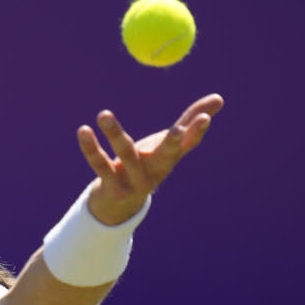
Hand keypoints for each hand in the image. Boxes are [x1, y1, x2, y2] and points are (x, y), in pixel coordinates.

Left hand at [78, 93, 223, 224]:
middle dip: (172, 143)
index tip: (205, 118)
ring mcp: (134, 182)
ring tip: (103, 114)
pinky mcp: (112, 188)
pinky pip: (100, 165)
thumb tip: (220, 98)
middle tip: (177, 129)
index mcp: (170, 158)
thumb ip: (190, 121)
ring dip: (115, 134)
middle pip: (166, 155)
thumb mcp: (167, 144)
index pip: (188, 144)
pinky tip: (83, 130)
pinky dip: (90, 148)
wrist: (119, 206)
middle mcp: (156, 171)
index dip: (196, 132)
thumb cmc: (146, 165)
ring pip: (126, 155)